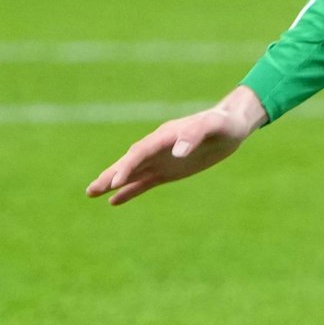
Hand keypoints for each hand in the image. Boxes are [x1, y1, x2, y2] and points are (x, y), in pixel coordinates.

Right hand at [87, 87, 266, 204]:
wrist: (232, 126)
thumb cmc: (223, 123)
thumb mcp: (213, 126)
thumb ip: (194, 135)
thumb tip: (177, 152)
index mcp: (164, 136)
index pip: (140, 152)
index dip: (126, 167)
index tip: (114, 182)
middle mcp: (158, 148)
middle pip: (129, 162)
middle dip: (110, 176)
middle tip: (90, 190)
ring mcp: (162, 159)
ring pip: (132, 173)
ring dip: (112, 183)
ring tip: (91, 193)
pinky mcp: (169, 171)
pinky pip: (145, 182)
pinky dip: (130, 191)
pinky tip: (114, 201)